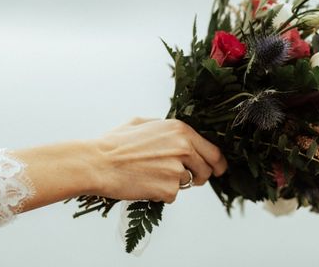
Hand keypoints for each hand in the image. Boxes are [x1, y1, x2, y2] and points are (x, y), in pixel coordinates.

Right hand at [90, 118, 227, 202]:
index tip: (220, 170)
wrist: (98, 163)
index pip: (213, 150)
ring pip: (187, 183)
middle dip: (199, 176)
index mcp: (181, 130)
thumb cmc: (116, 144)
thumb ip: (166, 127)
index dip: (218, 163)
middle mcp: (184, 148)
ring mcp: (178, 170)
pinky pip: (172, 195)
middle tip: (186, 178)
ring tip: (151, 175)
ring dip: (174, 183)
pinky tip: (144, 183)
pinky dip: (161, 193)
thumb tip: (176, 133)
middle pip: (206, 170)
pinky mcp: (169, 189)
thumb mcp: (143, 123)